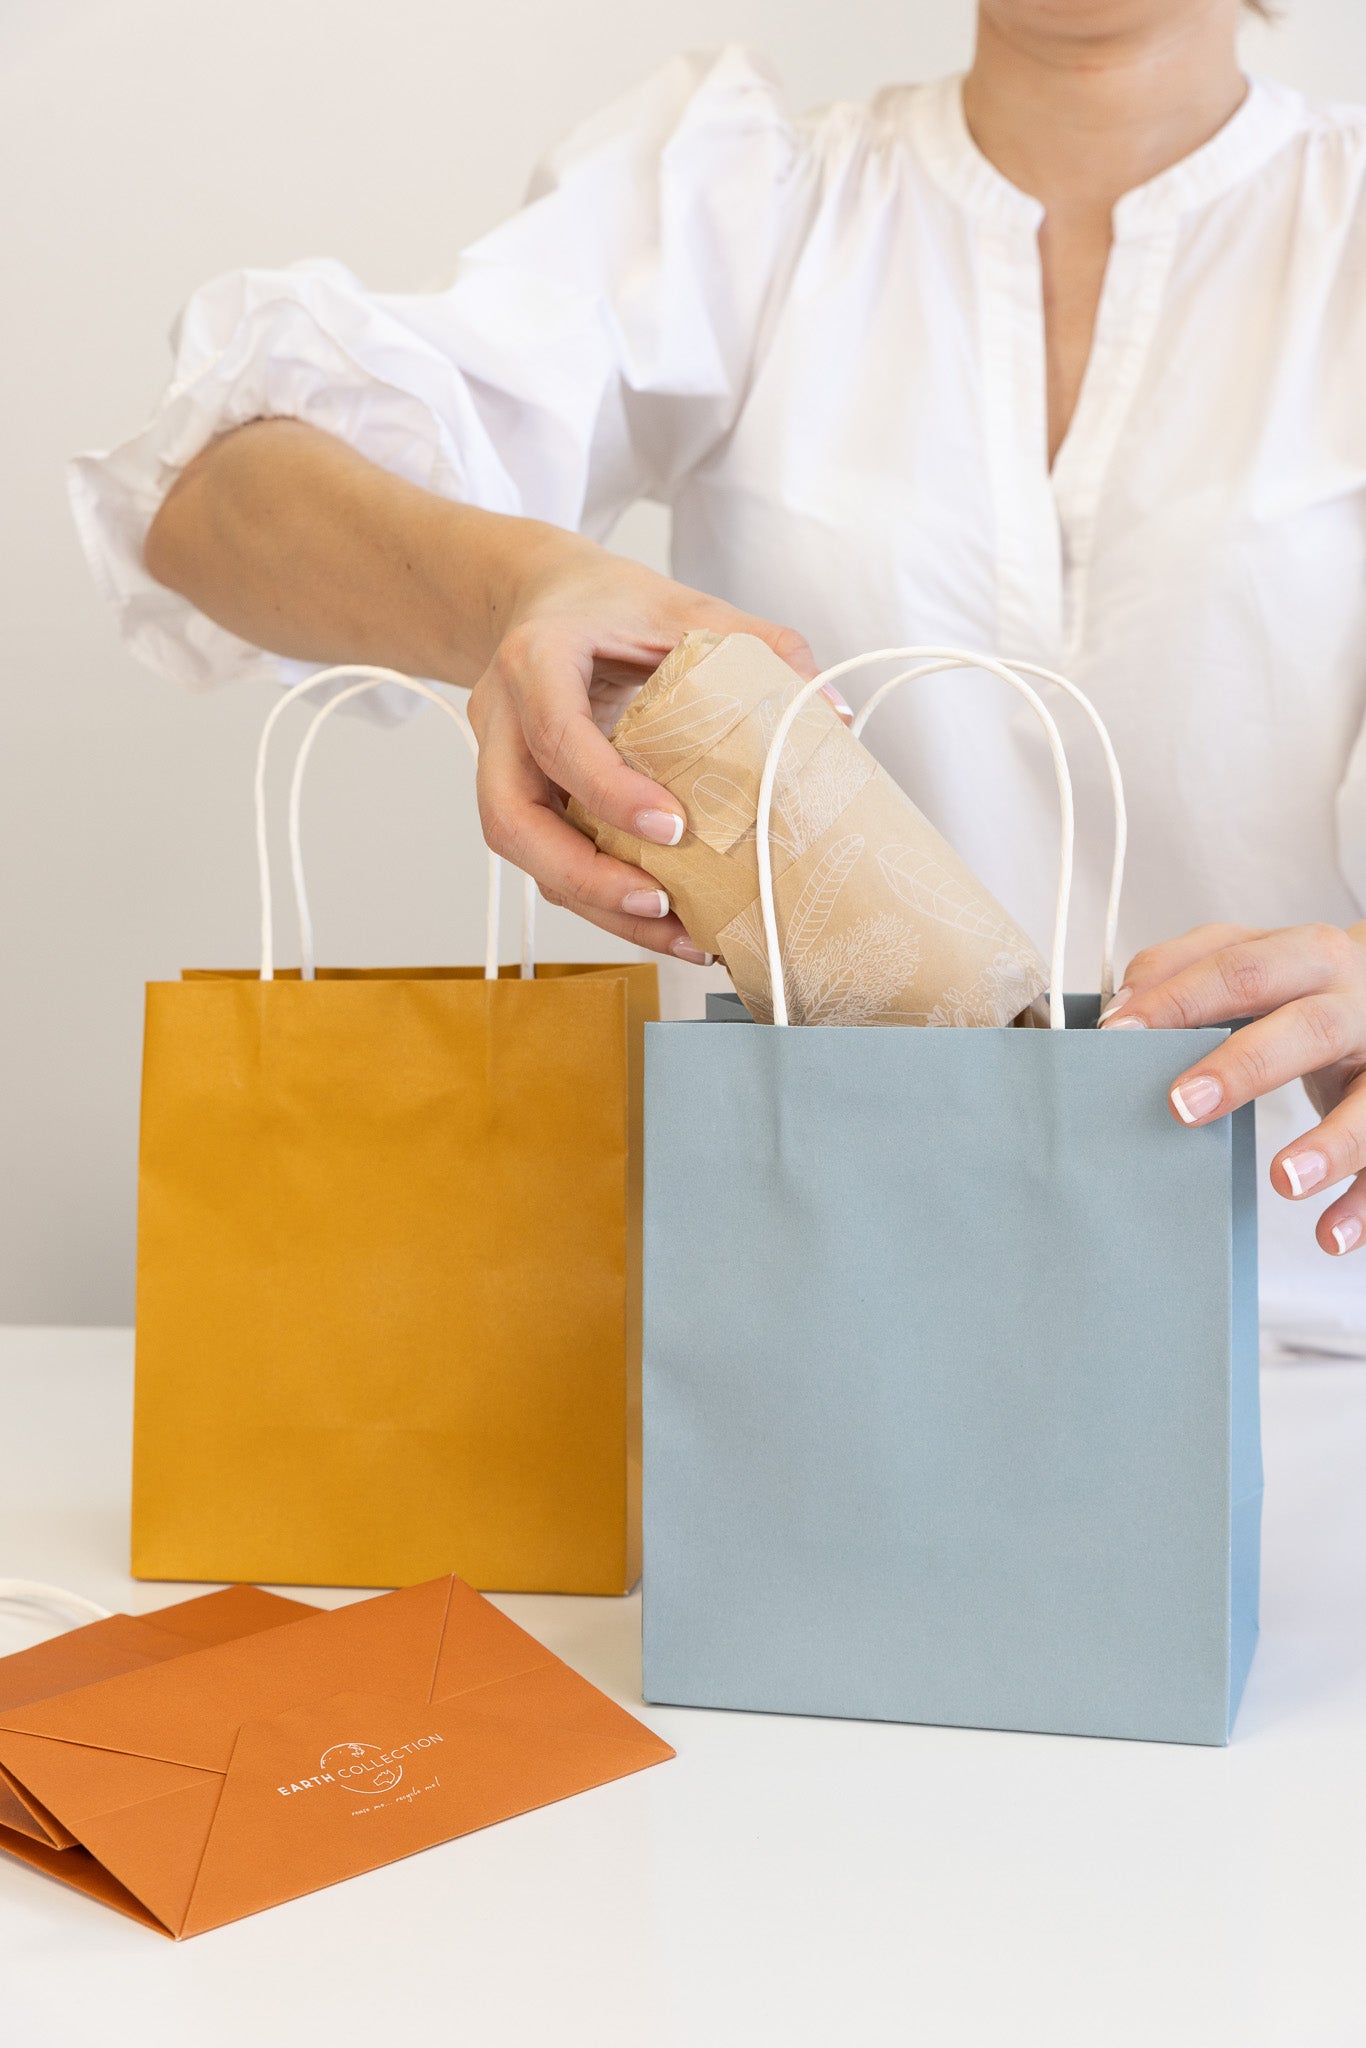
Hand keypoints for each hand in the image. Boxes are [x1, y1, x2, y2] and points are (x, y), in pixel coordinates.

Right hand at [466, 529, 816, 959]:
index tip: (673, 828)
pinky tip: (659, 918)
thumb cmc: (608, 603)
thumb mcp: (684, 605)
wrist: (539, 596)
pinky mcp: (517, 795)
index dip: (608, 790)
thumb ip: (757, 645)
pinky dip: (597, 894)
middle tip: (660, 906)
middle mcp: (501, 717)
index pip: (557, 735)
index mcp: (536, 658)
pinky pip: (544, 858)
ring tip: (676, 934)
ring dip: (594, 903)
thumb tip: (832, 714)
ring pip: (522, 853)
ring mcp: (500, 762)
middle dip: (584, 876)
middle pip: (511, 819)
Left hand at [1098, 922, 1365, 1255]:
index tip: (1121, 1036)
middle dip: (1245, 1067)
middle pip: (1307, 1029)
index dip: (1179, 1001)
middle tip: (1182, 1106)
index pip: (1240, 971)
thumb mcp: (1250, 956)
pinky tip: (1328, 1235)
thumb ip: (1185, 967)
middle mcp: (1355, 1004)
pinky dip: (1362, 1203)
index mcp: (1307, 955)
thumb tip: (1121, 1007)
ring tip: (1283, 1181)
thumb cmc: (1304, 983)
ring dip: (1329, 1145)